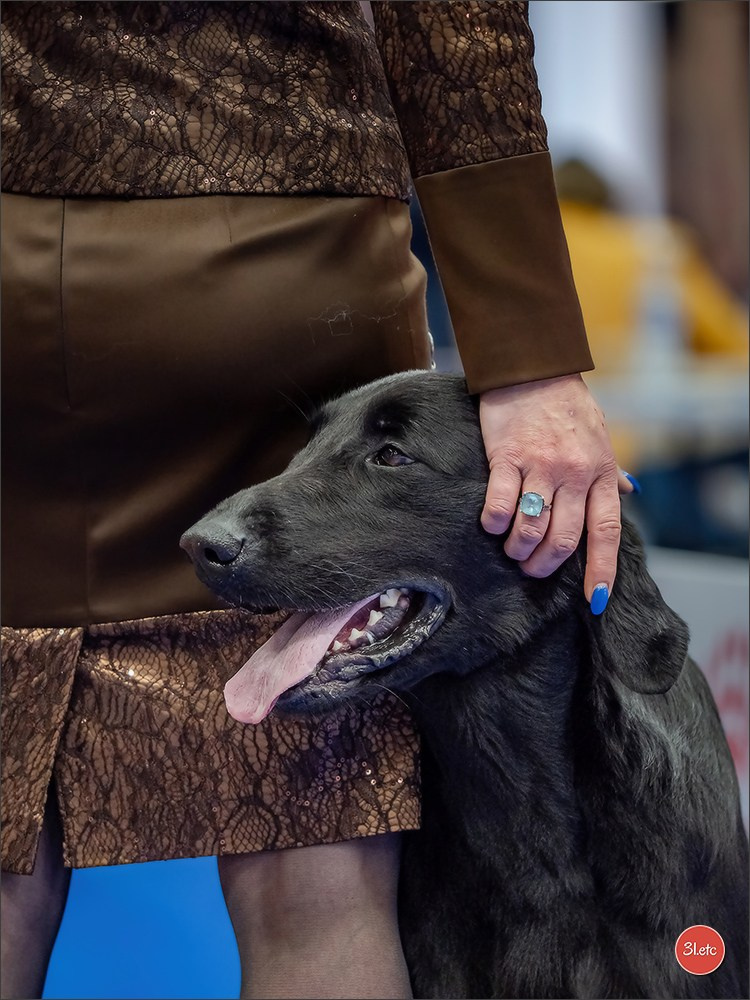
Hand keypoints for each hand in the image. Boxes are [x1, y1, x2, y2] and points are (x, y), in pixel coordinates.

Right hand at [479, 374, 634, 612]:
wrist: (532, 370)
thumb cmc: (566, 406)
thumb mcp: (599, 437)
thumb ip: (609, 471)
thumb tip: (628, 491)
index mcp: (599, 472)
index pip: (605, 531)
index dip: (601, 569)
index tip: (594, 599)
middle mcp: (575, 473)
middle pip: (565, 538)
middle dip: (546, 564)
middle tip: (531, 569)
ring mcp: (542, 466)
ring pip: (532, 528)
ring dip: (518, 549)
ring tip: (511, 550)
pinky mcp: (508, 458)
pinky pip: (501, 504)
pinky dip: (494, 523)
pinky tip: (491, 524)